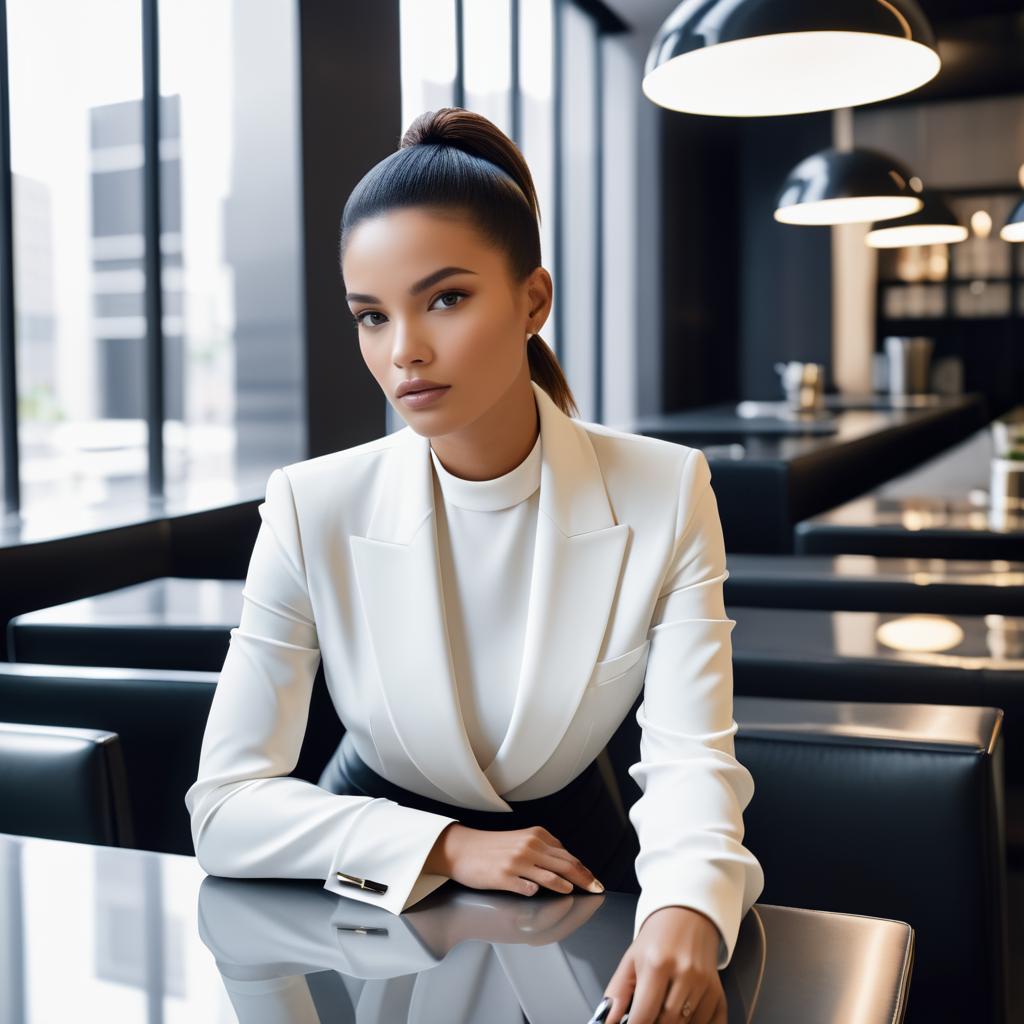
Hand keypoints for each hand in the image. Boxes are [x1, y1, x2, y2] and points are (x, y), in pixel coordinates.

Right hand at [423, 823, 604, 896]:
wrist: (462, 849)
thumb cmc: (493, 847)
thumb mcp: (521, 840)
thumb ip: (544, 849)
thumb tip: (568, 863)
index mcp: (536, 836)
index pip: (568, 855)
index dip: (584, 870)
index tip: (595, 881)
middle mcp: (529, 846)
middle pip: (565, 864)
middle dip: (585, 879)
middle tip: (598, 890)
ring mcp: (516, 862)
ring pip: (550, 876)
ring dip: (565, 886)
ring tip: (574, 893)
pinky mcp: (503, 876)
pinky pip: (526, 887)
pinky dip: (536, 891)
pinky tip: (540, 896)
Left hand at [602, 906, 725, 1023]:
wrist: (688, 916)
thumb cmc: (657, 939)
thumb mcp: (631, 959)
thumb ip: (617, 992)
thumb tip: (607, 1021)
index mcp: (657, 964)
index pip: (643, 1015)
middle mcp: (685, 974)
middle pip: (666, 1023)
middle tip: (647, 1014)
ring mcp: (705, 984)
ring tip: (662, 1009)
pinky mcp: (718, 993)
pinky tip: (683, 1015)